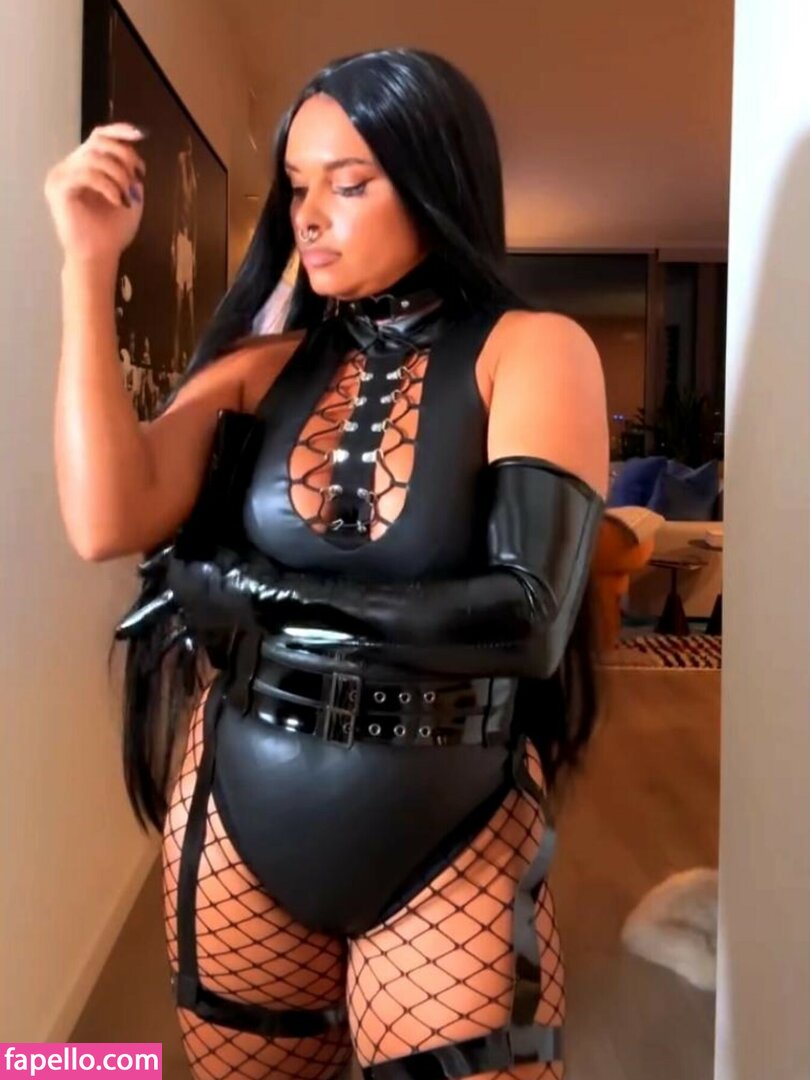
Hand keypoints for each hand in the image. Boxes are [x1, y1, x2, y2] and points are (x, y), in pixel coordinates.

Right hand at [44, 122, 146, 263]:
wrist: (99, 256)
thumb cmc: (112, 231)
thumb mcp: (130, 195)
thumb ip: (130, 172)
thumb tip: (134, 149)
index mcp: (85, 166)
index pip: (99, 137)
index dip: (119, 131)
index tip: (139, 135)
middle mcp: (70, 166)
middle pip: (98, 142)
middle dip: (123, 157)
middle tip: (136, 179)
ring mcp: (61, 175)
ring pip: (93, 157)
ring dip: (118, 174)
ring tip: (127, 196)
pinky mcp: (57, 187)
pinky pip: (86, 174)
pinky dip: (107, 186)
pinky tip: (117, 201)